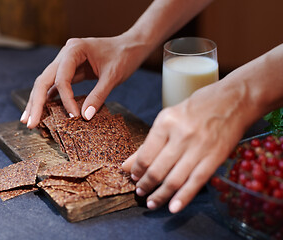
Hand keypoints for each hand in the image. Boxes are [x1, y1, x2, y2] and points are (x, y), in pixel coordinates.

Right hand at [20, 35, 147, 127]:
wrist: (131, 46)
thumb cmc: (124, 56)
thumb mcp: (113, 76)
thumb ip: (98, 96)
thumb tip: (85, 117)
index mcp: (74, 49)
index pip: (62, 78)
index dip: (66, 99)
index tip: (75, 116)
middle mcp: (65, 54)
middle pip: (44, 79)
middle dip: (36, 103)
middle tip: (30, 123)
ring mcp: (65, 62)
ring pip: (46, 83)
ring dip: (38, 102)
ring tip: (29, 120)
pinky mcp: (71, 70)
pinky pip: (56, 85)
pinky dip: (49, 98)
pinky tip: (43, 111)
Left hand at [122, 81, 250, 212]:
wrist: (232, 101)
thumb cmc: (197, 108)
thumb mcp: (168, 118)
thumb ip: (148, 143)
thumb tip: (127, 165)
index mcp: (166, 122)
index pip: (145, 155)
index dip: (137, 170)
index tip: (133, 176)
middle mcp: (181, 135)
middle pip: (157, 170)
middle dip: (145, 185)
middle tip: (140, 191)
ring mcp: (199, 148)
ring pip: (174, 180)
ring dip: (160, 195)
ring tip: (151, 202)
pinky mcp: (214, 158)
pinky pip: (195, 183)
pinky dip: (182, 198)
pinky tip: (172, 207)